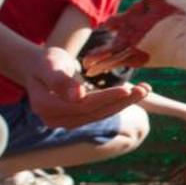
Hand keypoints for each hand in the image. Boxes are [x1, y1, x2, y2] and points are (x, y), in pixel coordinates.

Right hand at [21, 45, 147, 129]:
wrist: (40, 68)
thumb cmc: (45, 62)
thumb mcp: (49, 64)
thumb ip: (59, 80)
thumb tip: (77, 98)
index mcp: (45, 107)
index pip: (81, 106)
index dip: (104, 99)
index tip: (126, 90)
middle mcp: (55, 119)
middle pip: (94, 112)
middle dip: (121, 101)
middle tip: (145, 89)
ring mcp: (66, 121)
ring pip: (100, 114)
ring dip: (124, 103)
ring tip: (145, 89)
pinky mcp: (78, 119)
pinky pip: (101, 112)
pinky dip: (118, 103)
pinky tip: (136, 93)